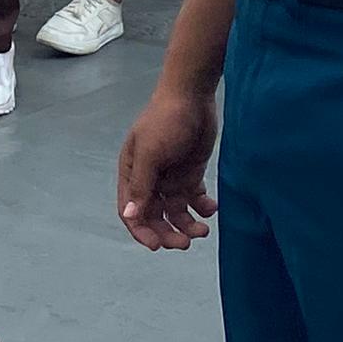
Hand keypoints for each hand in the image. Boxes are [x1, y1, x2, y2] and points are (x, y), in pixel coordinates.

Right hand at [117, 83, 219, 251]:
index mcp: (132, 173)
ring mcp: (171, 177)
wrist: (192, 95)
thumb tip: (129, 215)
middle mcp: (150, 179)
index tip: (157, 246)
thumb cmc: (166, 120)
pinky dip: (203, 209)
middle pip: (155, 217)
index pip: (131, 211)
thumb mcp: (150, 152)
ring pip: (176, 212)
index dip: (141, 231)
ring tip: (204, 229)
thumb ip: (140, 185)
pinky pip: (195, 200)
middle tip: (187, 243)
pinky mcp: (190, 173)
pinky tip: (212, 208)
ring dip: (187, 225)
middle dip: (168, 233)